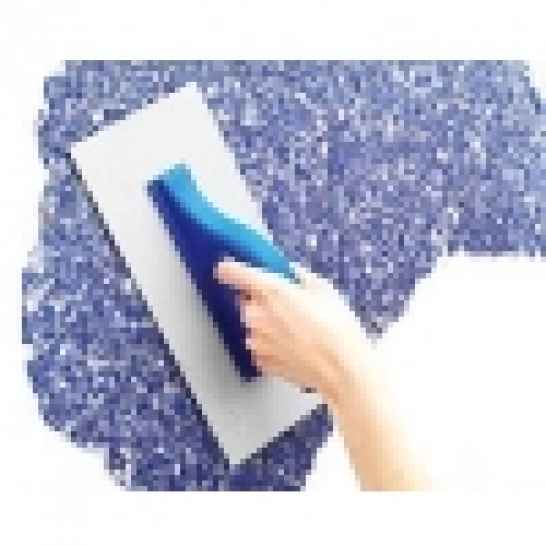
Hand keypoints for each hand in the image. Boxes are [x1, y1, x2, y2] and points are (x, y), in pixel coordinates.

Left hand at [214, 257, 367, 403]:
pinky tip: (295, 345)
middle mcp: (256, 315)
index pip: (233, 273)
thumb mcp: (323, 289)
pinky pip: (260, 345)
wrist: (343, 368)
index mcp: (270, 290)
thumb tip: (290, 272)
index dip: (230, 269)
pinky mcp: (261, 359)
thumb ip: (299, 276)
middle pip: (247, 300)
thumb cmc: (336, 328)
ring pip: (254, 324)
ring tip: (298, 329)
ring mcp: (256, 339)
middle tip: (291, 306)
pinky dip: (272, 344)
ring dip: (268, 324)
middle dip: (262, 301)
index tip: (227, 268)